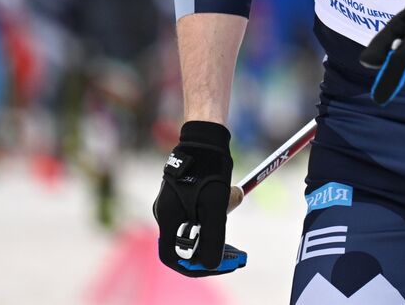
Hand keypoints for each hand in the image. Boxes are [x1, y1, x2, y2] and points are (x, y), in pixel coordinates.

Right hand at [153, 121, 246, 276]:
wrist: (206, 137)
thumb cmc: (208, 170)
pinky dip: (218, 209)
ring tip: (233, 201)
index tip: (218, 265)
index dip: (195, 266)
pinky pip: (202, 210)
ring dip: (219, 222)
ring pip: (198, 225)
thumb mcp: (215, 206)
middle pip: (187, 243)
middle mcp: (166, 213)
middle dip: (213, 246)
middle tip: (237, 252)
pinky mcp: (185, 192)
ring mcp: (174, 202)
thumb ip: (212, 237)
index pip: (174, 257)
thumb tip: (211, 264)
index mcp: (168, 219)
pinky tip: (230, 193)